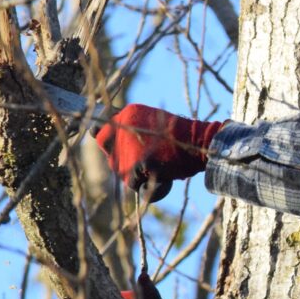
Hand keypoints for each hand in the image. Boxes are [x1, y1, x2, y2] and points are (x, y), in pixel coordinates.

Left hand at [95, 104, 223, 201]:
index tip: (117, 150)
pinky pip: (133, 181)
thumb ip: (132, 129)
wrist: (199, 142)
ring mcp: (128, 146)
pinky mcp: (137, 162)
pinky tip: (159, 176)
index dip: (108, 143)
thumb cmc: (180, 136)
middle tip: (141, 162)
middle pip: (108, 152)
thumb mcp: (152, 123)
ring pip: (119, 169)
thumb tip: (108, 138)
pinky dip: (143, 184)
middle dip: (121, 160)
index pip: (100, 130)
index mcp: (126, 114)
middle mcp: (122, 127)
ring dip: (133, 174)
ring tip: (156, 167)